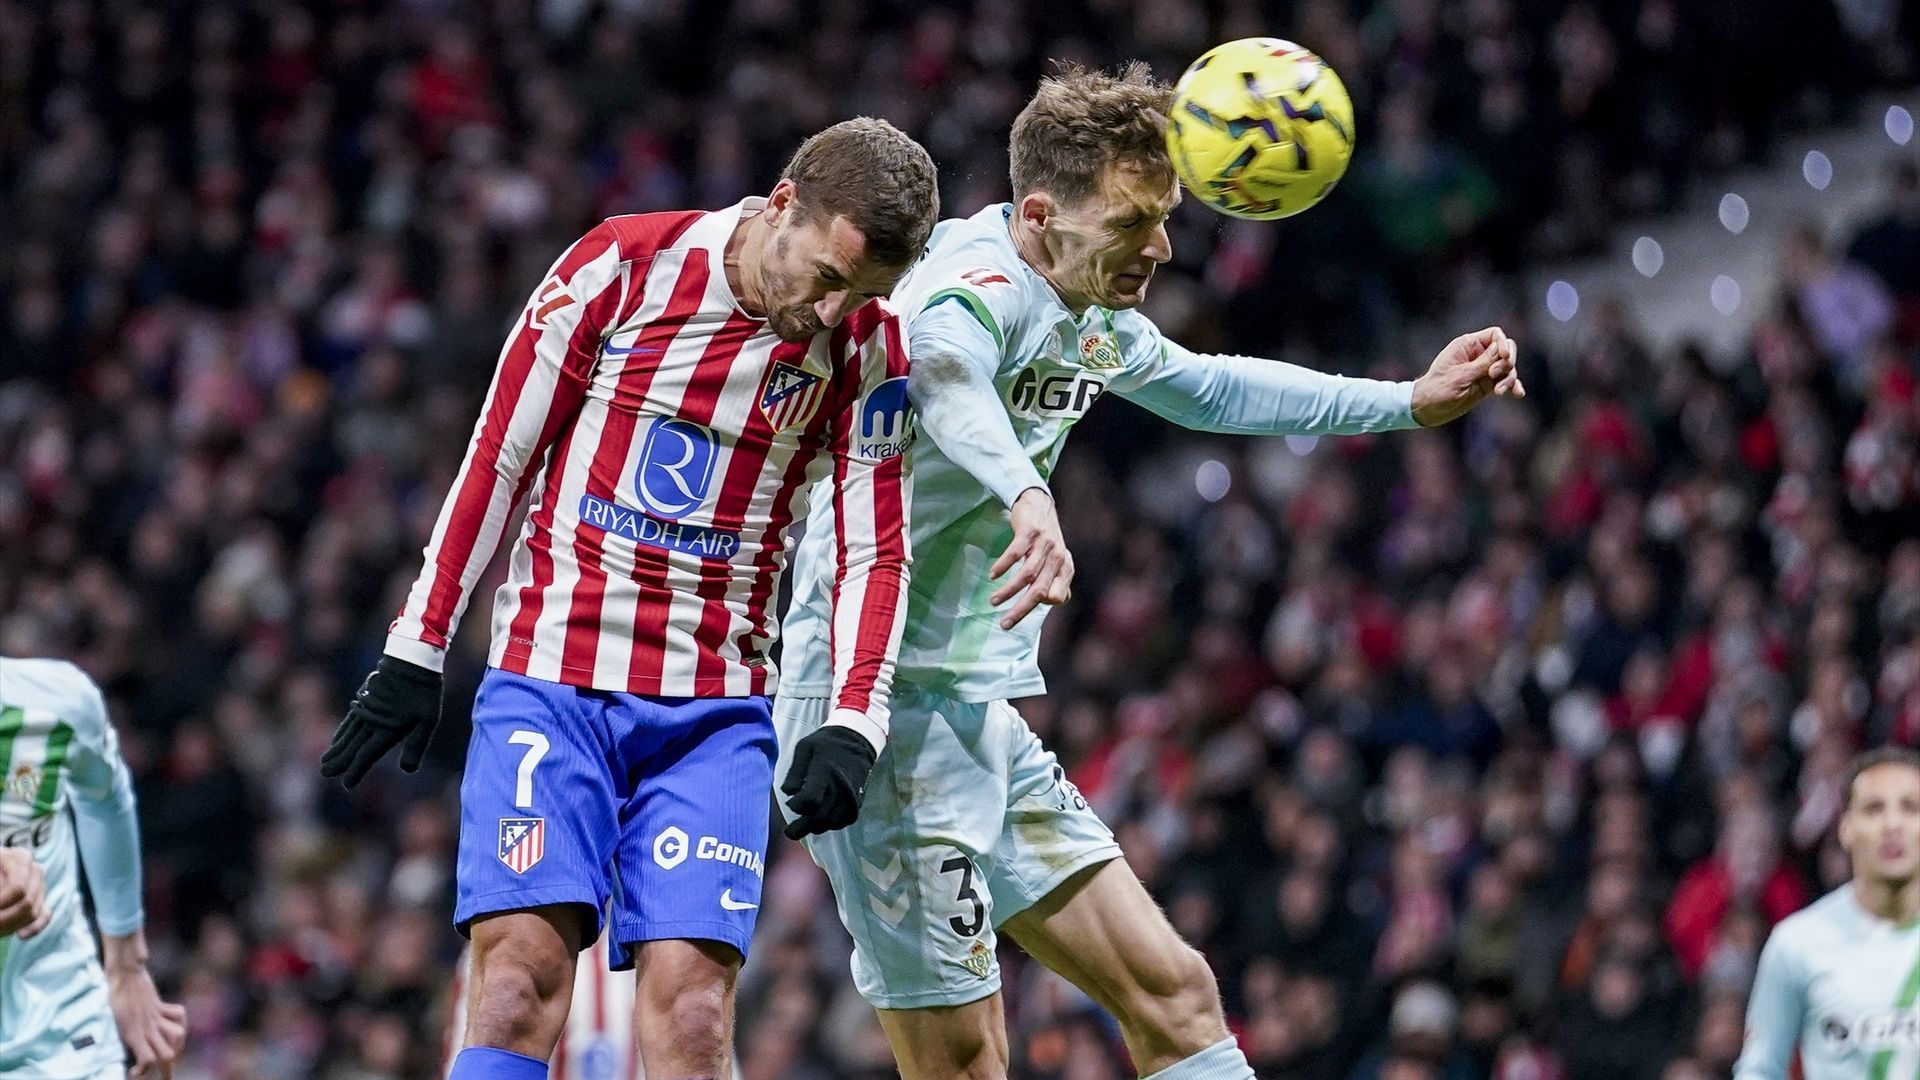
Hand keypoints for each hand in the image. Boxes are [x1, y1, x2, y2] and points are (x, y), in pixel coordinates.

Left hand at [0, 848, 48, 938]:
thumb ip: (0, 884)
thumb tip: (6, 900)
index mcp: (18, 857)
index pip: (18, 889)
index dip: (2, 903)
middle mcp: (34, 869)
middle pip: (27, 903)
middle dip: (5, 919)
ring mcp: (39, 885)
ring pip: (33, 912)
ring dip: (12, 926)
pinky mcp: (40, 899)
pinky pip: (44, 916)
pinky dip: (34, 928)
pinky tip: (21, 935)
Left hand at [108, 965, 186, 1078]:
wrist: (123, 973)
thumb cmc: (111, 997)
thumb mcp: (112, 1022)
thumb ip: (125, 1036)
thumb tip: (130, 1053)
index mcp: (131, 1035)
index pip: (147, 1061)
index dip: (143, 1071)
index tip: (134, 1073)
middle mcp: (146, 1027)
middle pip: (167, 1054)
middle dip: (167, 1067)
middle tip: (164, 1075)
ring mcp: (156, 1016)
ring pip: (177, 1036)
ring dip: (177, 1043)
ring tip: (171, 1048)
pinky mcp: (160, 1005)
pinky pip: (178, 1014)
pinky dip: (179, 1019)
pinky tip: (173, 1022)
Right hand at [319, 655, 442, 787]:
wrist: (411, 659)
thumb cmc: (424, 692)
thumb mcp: (428, 720)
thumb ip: (416, 745)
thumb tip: (407, 770)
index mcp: (387, 729)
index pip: (366, 755)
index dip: (356, 771)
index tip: (346, 785)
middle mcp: (372, 721)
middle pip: (352, 746)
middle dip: (339, 761)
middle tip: (324, 773)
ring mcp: (365, 708)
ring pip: (348, 733)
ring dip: (337, 747)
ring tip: (325, 760)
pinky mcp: (364, 697)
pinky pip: (349, 719)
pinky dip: (341, 730)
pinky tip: (337, 738)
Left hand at [781, 724, 877, 839]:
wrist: (857, 740)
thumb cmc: (826, 744)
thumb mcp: (804, 748)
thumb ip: (794, 772)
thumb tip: (788, 793)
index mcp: (825, 772)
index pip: (810, 800)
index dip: (797, 806)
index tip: (791, 803)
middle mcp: (839, 788)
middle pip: (819, 817)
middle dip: (801, 828)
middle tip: (789, 832)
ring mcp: (850, 797)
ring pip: (830, 822)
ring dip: (815, 827)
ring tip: (804, 825)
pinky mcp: (857, 803)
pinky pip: (842, 822)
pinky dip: (830, 825)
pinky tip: (821, 820)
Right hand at [989, 487, 1073, 629]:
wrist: (1038, 504)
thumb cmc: (1045, 539)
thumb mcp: (1056, 561)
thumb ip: (1057, 581)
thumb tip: (1057, 601)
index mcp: (1066, 568)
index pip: (1056, 598)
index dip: (1039, 606)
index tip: (1019, 610)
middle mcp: (1058, 558)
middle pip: (1039, 591)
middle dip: (1020, 610)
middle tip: (1004, 624)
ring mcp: (1044, 544)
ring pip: (1026, 575)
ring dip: (1008, 590)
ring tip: (993, 601)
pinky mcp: (1030, 532)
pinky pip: (1016, 553)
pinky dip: (1003, 566)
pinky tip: (993, 575)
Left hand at [1409, 326, 1523, 427]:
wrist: (1427, 409)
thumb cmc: (1438, 389)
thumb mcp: (1461, 375)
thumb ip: (1484, 363)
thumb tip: (1504, 348)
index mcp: (1468, 345)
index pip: (1495, 335)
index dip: (1504, 344)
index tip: (1504, 357)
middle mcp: (1478, 355)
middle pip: (1506, 350)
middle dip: (1507, 362)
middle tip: (1494, 375)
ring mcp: (1484, 370)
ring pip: (1507, 368)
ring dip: (1509, 378)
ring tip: (1498, 392)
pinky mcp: (1487, 384)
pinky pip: (1505, 382)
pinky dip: (1512, 386)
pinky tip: (1518, 394)